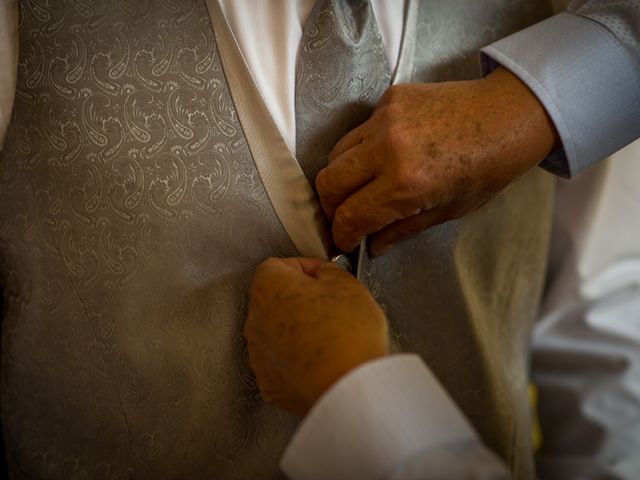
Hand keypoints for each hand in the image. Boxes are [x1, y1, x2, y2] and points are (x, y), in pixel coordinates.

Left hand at [244, 257, 388, 415]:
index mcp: (268, 288)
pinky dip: (296, 360)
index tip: (324, 276)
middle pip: (275, 300)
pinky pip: (281, 362)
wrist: (348, 387)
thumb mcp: (348, 284)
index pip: (279, 266)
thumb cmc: (347, 334)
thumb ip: (328, 271)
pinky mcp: (269, 383)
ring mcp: (259, 355)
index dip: (306, 268)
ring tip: (330, 337)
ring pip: (276, 333)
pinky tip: (321, 360)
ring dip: (297, 330)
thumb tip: (322, 275)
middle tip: (331, 307)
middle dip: (300, 300)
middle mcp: (255, 320)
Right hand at [315, 67, 558, 255]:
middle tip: (344, 217)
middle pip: (328, 182)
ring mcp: (385, 119)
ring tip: (359, 189)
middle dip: (330, 208)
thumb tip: (373, 245)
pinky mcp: (389, 99)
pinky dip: (361, 151)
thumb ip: (402, 229)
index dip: (342, 235)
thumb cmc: (489, 167)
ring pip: (335, 154)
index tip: (345, 241)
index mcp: (406, 183)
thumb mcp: (449, 210)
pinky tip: (381, 158)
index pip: (350, 215)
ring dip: (340, 178)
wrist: (509, 115)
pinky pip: (358, 131)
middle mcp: (388, 148)